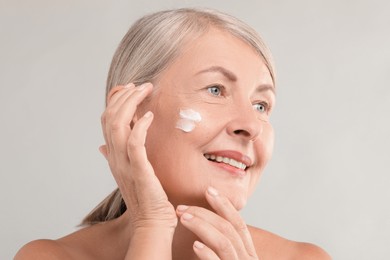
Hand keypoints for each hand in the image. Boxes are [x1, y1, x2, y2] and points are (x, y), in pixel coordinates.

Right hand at [99, 83, 176, 229]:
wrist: (151, 220)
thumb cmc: (144, 196)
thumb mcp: (127, 173)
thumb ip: (114, 157)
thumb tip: (102, 146)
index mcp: (113, 155)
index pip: (106, 121)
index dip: (115, 101)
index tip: (129, 88)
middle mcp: (115, 157)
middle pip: (110, 118)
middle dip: (123, 96)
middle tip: (140, 85)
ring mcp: (125, 163)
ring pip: (118, 126)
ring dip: (130, 104)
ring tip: (144, 91)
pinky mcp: (139, 170)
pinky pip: (135, 143)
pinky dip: (140, 126)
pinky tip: (149, 116)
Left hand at [176, 187, 258, 259]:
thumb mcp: (224, 257)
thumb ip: (220, 241)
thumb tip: (204, 217)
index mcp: (247, 253)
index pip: (239, 224)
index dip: (225, 204)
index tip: (208, 190)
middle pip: (229, 229)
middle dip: (205, 214)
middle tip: (182, 208)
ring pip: (224, 242)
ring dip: (202, 227)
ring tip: (184, 219)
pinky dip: (207, 253)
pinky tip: (195, 245)